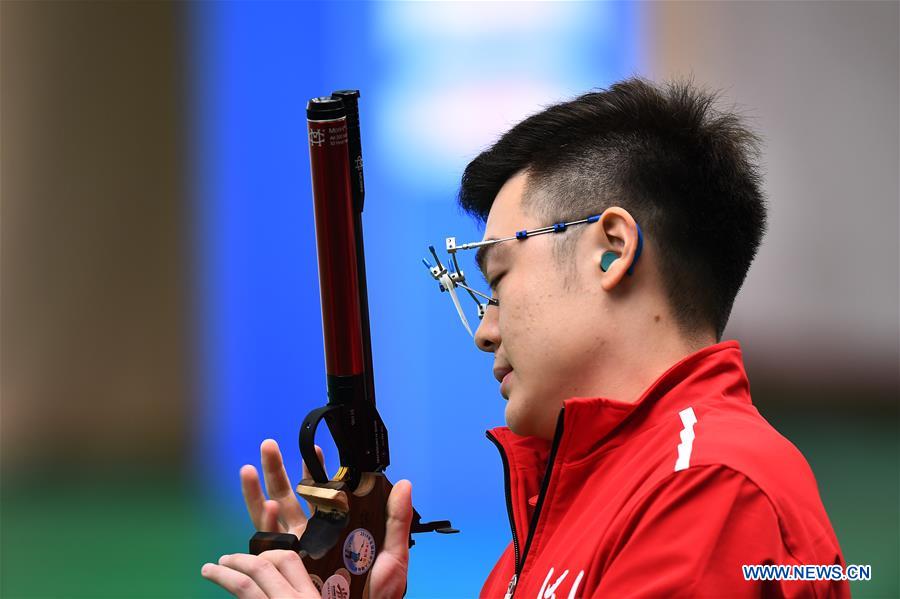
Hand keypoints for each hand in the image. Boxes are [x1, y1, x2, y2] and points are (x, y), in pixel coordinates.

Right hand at [200, 439, 411, 597]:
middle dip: (278, 471)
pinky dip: (265, 525)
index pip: (321, 494)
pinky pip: (269, 544)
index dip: (314, 471)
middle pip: (289, 497)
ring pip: (272, 515)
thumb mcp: (393, 555)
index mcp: (335, 529)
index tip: (314, 450)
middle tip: (269, 445)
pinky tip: (265, 506)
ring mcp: (296, 551)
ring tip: (251, 467)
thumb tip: (405, 485)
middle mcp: (311, 537)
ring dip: (259, 491)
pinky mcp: (286, 568)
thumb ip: (396, 520)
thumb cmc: (379, 594)